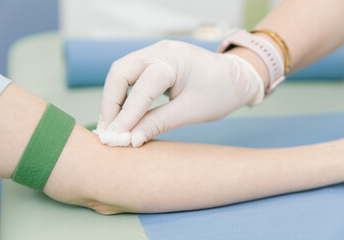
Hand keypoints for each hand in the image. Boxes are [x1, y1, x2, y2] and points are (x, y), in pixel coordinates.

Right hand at [95, 40, 263, 146]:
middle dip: (110, 104)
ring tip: (112, 126)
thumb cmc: (220, 92)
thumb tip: (130, 139)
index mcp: (174, 59)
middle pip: (120, 73)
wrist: (235, 78)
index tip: (115, 138)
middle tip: (108, 131)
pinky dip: (123, 96)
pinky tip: (123, 115)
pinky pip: (130, 77)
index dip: (126, 115)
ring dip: (113, 100)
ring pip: (121, 74)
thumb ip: (158, 123)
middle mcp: (160, 51)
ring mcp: (155, 54)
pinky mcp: (153, 62)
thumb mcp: (191, 111)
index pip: (141, 88)